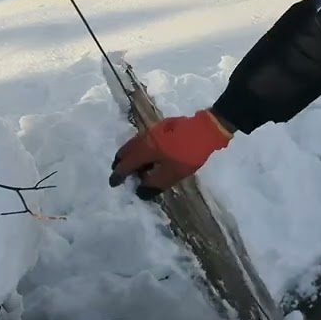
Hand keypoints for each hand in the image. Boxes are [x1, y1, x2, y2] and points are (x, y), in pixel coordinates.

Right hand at [109, 109, 231, 199]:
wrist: (207, 128)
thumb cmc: (189, 152)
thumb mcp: (173, 173)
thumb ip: (155, 183)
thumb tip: (140, 191)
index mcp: (144, 149)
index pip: (126, 164)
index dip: (119, 175)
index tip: (113, 183)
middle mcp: (145, 137)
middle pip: (127, 151)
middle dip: (121, 163)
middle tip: (120, 173)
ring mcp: (154, 130)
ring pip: (135, 144)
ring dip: (132, 156)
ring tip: (135, 167)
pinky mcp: (163, 127)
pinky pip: (144, 140)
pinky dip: (141, 150)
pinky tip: (150, 156)